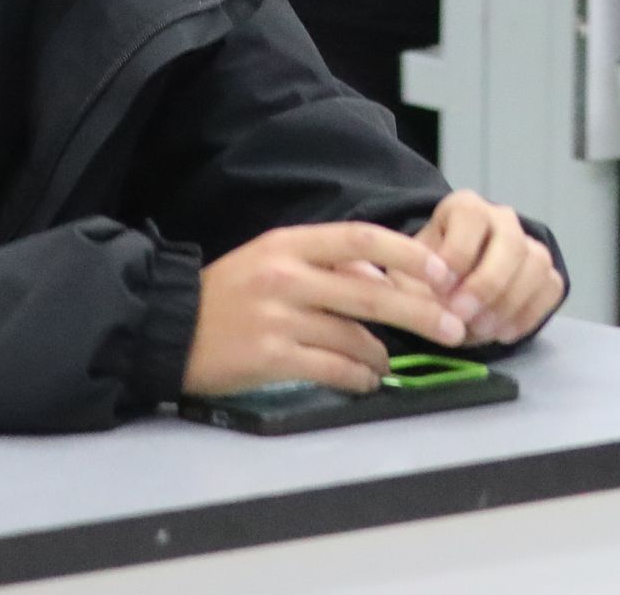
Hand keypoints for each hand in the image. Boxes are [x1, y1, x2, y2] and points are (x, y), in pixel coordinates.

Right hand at [182, 221, 474, 396]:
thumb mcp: (273, 259)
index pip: (362, 237)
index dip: (408, 254)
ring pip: (354, 336)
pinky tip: (366, 381)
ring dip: (383, 354)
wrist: (165, 328)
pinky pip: (332, 369)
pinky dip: (357, 378)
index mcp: (290, 243)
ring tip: (390, 363)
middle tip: (454, 328)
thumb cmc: (227, 293)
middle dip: (421, 312)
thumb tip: (385, 274)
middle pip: (371, 292)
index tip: (442, 273)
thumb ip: (327, 263)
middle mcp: (287, 276)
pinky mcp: (269, 358)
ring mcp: (278, 318)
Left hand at [417, 192, 565, 349]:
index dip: (458, 253)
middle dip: (488, 283)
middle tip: (463, 316)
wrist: (444, 292)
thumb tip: (446, 309)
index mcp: (464, 208)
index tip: (440, 288)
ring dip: (510, 302)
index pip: (471, 217)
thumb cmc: (423, 277)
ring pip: (537, 264)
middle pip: (512, 242)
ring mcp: (528, 244)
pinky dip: (530, 314)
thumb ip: (418, 287)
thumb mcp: (407, 276)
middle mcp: (501, 219)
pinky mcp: (544, 272)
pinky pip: (552, 287)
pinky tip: (503, 333)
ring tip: (481, 330)